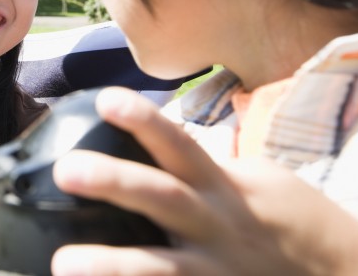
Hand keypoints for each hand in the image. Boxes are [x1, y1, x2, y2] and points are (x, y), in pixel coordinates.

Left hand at [51, 86, 357, 275]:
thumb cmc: (292, 218)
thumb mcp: (255, 179)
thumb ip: (204, 167)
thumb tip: (152, 143)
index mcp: (223, 185)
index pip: (179, 143)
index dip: (143, 120)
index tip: (104, 99)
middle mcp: (215, 224)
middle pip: (161, 197)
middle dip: (115, 182)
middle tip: (68, 169)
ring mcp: (215, 270)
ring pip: (159, 268)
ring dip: (112, 266)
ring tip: (65, 263)